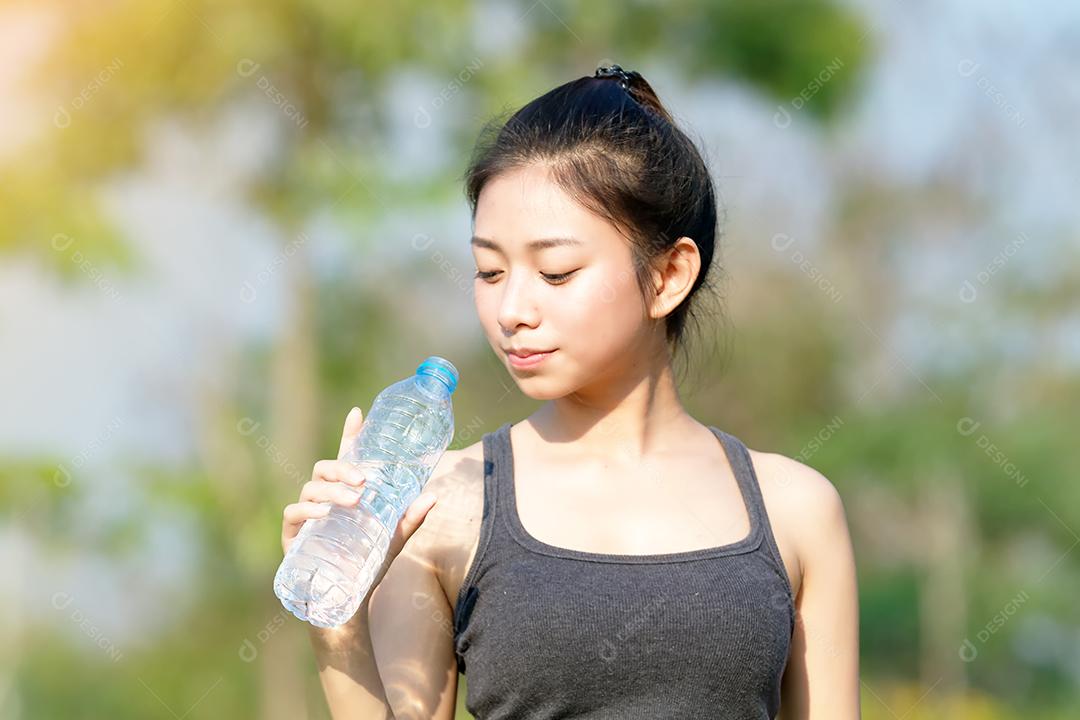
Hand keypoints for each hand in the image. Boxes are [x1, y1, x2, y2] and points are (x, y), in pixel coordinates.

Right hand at [281, 407, 438, 586]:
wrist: (349, 599)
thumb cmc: (369, 564)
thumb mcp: (394, 539)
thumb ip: (410, 519)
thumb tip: (433, 496)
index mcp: (347, 493)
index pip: (346, 457)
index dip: (350, 434)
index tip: (358, 413)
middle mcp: (324, 499)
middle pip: (325, 468)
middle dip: (342, 468)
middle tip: (364, 479)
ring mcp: (306, 515)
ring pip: (311, 488)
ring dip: (332, 490)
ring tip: (353, 500)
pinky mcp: (292, 535)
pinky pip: (293, 513)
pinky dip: (308, 510)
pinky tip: (326, 513)